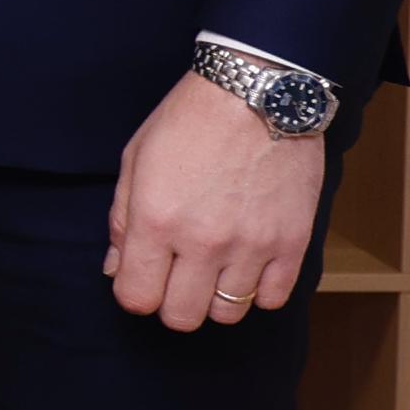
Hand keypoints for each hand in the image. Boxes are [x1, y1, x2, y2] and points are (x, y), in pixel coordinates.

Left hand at [109, 70, 323, 327]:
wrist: (258, 92)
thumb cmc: (190, 121)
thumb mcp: (136, 160)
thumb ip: (122, 221)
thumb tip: (117, 269)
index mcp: (155, 220)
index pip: (136, 298)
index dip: (134, 295)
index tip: (141, 280)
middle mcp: (202, 241)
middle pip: (181, 317)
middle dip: (171, 304)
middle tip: (176, 279)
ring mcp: (251, 245)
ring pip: (228, 313)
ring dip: (215, 298)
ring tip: (214, 269)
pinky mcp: (293, 242)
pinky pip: (274, 298)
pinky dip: (259, 291)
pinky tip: (248, 266)